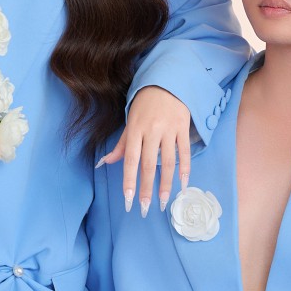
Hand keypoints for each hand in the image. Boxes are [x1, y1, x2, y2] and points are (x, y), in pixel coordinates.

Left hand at [99, 84, 191, 214]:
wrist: (167, 82)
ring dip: (166, 184)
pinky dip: (185, 169)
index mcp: (135, 129)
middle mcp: (151, 130)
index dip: (129, 181)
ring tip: (164, 202)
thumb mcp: (130, 122)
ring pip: (168, 162)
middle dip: (146, 188)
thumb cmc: (145, 105)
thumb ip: (121, 145)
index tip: (128, 200)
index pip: (130, 160)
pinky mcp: (183, 128)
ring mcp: (169, 129)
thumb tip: (105, 163)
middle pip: (148, 164)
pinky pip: (184, 152)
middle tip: (145, 208)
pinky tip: (183, 184)